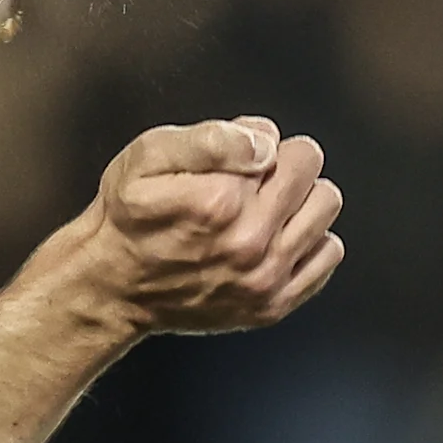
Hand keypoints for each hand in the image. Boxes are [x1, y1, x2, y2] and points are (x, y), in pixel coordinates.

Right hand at [63, 117, 343, 338]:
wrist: (114, 285)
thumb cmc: (130, 216)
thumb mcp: (149, 155)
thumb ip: (211, 138)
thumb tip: (265, 141)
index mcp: (221, 201)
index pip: (287, 148)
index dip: (260, 145)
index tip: (234, 161)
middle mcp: (248, 243)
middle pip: (312, 174)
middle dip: (286, 167)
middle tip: (251, 181)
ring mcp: (263, 279)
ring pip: (325, 210)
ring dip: (301, 201)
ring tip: (265, 207)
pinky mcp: (272, 304)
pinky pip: (328, 254)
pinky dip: (310, 240)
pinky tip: (275, 237)